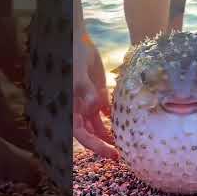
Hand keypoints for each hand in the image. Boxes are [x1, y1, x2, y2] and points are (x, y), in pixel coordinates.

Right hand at [73, 37, 118, 159]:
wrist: (76, 39)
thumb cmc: (71, 56)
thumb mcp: (77, 73)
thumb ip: (85, 91)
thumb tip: (93, 106)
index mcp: (70, 108)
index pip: (82, 135)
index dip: (96, 146)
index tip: (111, 155)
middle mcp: (79, 109)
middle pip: (92, 134)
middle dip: (105, 145)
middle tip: (121, 156)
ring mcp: (89, 102)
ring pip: (100, 125)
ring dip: (111, 134)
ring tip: (126, 144)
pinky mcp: (98, 93)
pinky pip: (107, 110)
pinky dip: (115, 118)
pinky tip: (126, 125)